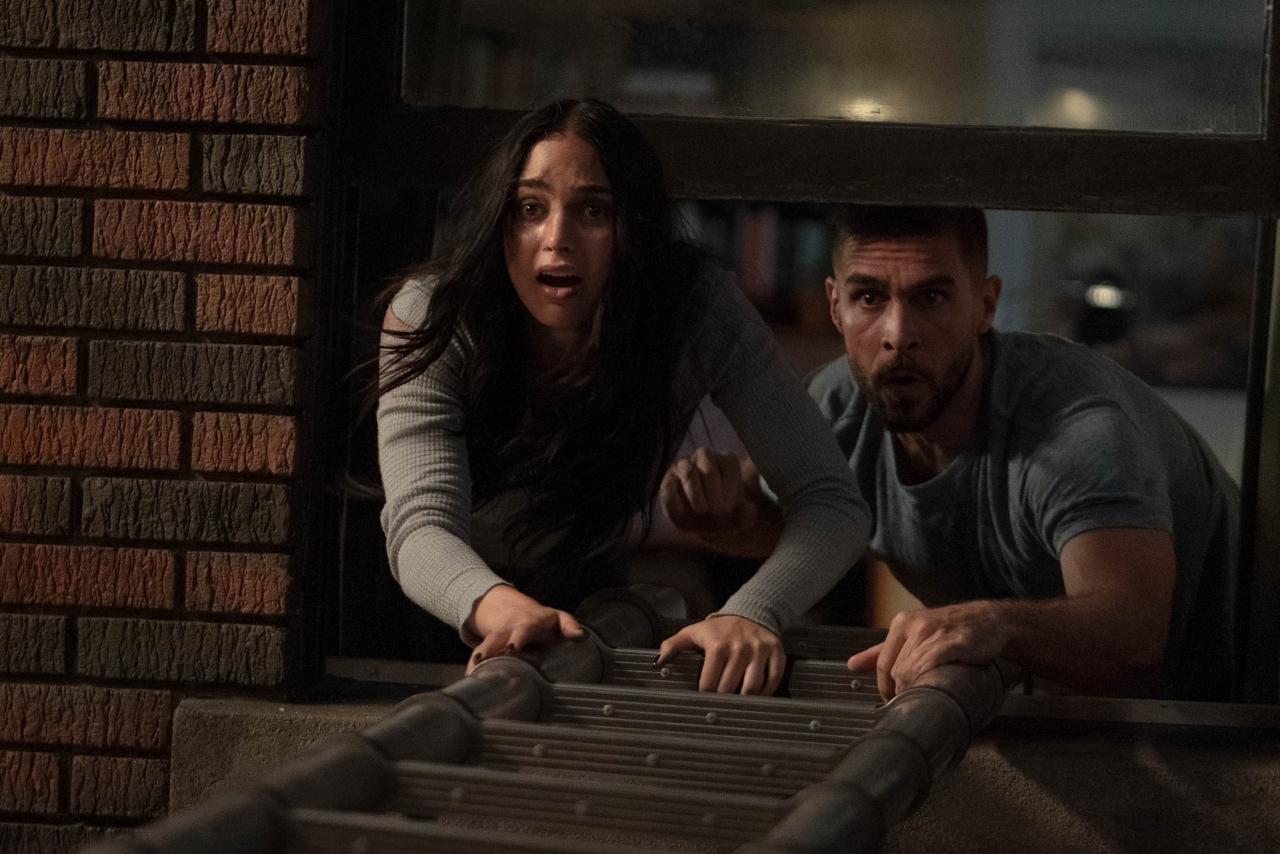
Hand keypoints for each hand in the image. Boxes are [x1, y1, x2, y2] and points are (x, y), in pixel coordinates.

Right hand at [465, 584, 585, 672]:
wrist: (512, 610)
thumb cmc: (543, 622)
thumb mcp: (559, 619)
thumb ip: (570, 626)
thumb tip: (582, 636)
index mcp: (528, 624)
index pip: (524, 630)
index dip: (518, 638)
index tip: (512, 648)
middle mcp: (508, 630)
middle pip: (497, 638)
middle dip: (490, 649)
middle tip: (482, 660)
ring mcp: (496, 639)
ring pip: (484, 648)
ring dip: (477, 660)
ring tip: (471, 674)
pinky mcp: (488, 649)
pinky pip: (477, 658)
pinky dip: (472, 669)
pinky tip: (469, 682)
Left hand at [656, 614, 785, 694]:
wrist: (750, 612)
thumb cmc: (719, 629)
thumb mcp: (694, 632)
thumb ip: (673, 646)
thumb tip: (657, 663)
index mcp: (717, 645)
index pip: (709, 683)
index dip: (705, 695)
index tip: (704, 700)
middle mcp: (739, 648)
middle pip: (730, 688)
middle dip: (723, 700)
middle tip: (720, 706)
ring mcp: (759, 650)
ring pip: (752, 688)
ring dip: (744, 700)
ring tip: (737, 704)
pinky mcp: (776, 653)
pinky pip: (773, 680)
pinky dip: (765, 692)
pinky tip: (756, 696)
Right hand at [660, 448, 755, 533]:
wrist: (702, 523)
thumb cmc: (723, 515)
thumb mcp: (739, 519)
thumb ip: (746, 516)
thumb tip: (748, 509)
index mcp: (727, 461)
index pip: (729, 466)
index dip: (730, 491)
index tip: (729, 508)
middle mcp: (705, 457)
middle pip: (709, 470)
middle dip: (714, 496)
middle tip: (717, 514)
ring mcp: (683, 465)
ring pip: (689, 473)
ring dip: (697, 497)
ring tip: (702, 512)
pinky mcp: (667, 480)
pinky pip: (669, 488)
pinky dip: (678, 505)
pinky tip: (685, 517)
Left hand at [847, 601, 1008, 700]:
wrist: (990, 620)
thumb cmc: (951, 629)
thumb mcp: (913, 633)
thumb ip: (883, 650)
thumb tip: (852, 664)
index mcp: (902, 623)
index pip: (882, 663)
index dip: (885, 686)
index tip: (892, 699)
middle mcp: (914, 625)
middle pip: (895, 670)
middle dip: (900, 692)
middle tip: (911, 703)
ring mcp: (932, 633)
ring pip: (909, 671)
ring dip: (914, 690)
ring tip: (925, 699)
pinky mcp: (951, 643)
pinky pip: (928, 667)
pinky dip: (927, 682)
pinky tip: (934, 690)